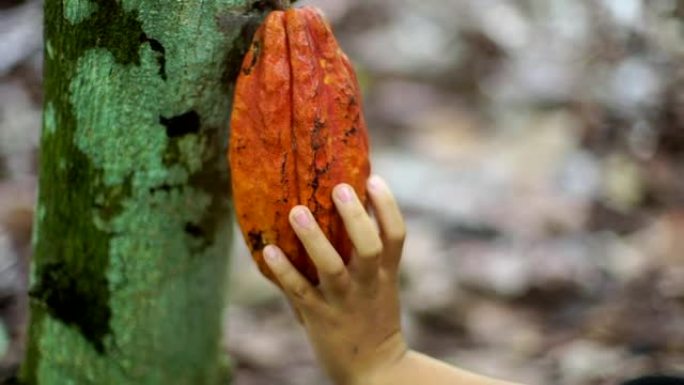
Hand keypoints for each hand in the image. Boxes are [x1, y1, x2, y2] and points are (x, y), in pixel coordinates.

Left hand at [263, 175, 407, 384]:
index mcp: (385, 274)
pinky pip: (300, 292)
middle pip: (369, 246)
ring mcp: (344, 301)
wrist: (374, 371)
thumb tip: (340, 213)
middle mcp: (368, 285)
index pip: (396, 235)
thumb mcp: (380, 287)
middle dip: (356, 216)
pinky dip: (284, 271)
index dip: (387, 206)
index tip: (374, 178)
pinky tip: (269, 251)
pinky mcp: (320, 318)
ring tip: (297, 211)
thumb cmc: (371, 319)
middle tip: (339, 187)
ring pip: (332, 266)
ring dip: (314, 239)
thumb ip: (367, 258)